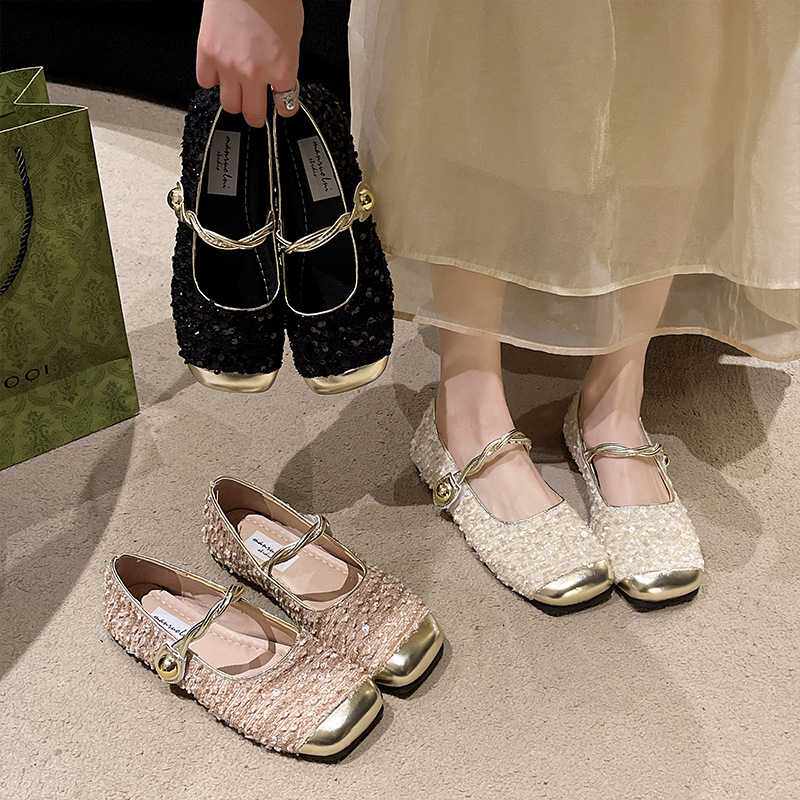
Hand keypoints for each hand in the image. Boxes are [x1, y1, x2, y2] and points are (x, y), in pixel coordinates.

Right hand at [196, 0, 303, 125]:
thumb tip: (279, 78)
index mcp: (282, 69)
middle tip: (256, 110)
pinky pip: (206, 81)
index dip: (284, 107)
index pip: (285, 106)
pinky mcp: (207, 53)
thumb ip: (285, 62)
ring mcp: (229, 66)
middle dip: (256, 115)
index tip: (281, 106)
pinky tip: (218, 71)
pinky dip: (212, 79)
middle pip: (253, 114)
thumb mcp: (293, 36)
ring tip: (236, 92)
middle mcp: (255, 74)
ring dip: (234, 101)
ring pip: (229, 105)